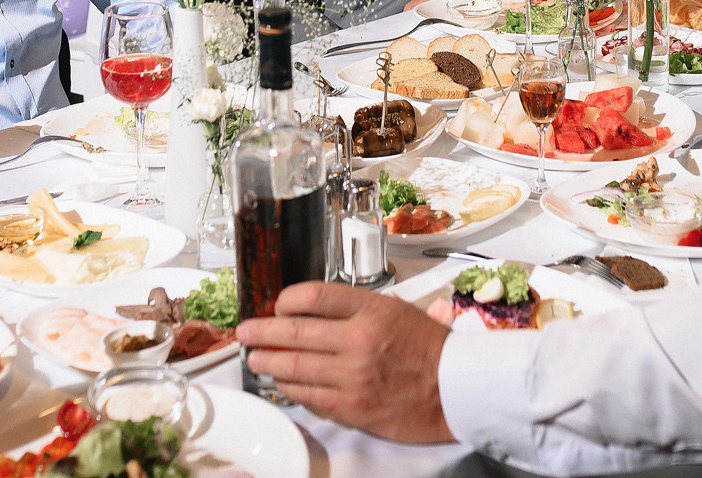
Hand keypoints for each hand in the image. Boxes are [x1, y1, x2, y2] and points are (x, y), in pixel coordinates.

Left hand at [238, 282, 455, 442]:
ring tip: (254, 357)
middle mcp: (359, 339)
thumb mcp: (399, 311)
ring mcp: (353, 375)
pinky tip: (280, 381)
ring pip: (295, 366)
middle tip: (244, 331)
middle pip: (294, 331)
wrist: (457, 390)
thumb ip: (360, 309)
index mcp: (372, 309)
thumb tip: (317, 310)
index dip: (286, 300)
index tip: (276, 305)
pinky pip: (308, 395)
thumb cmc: (432, 350)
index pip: (314, 296)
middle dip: (262, 331)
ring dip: (268, 361)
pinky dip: (289, 386)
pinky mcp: (352, 406)